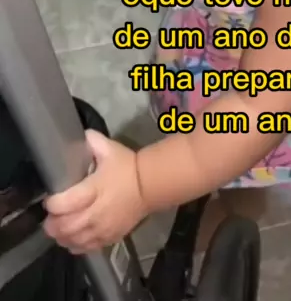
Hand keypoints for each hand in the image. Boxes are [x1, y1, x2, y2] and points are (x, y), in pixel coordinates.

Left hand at [43, 131, 147, 252]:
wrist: (149, 185)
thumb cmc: (126, 166)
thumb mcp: (109, 149)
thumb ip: (91, 141)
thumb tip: (78, 136)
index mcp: (95, 189)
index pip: (68, 202)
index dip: (53, 204)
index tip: (49, 200)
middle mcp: (97, 212)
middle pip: (68, 226)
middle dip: (53, 224)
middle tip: (49, 217)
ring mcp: (103, 227)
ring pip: (75, 240)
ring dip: (61, 236)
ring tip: (57, 229)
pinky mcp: (109, 237)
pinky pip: (87, 248)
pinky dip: (75, 245)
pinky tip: (70, 239)